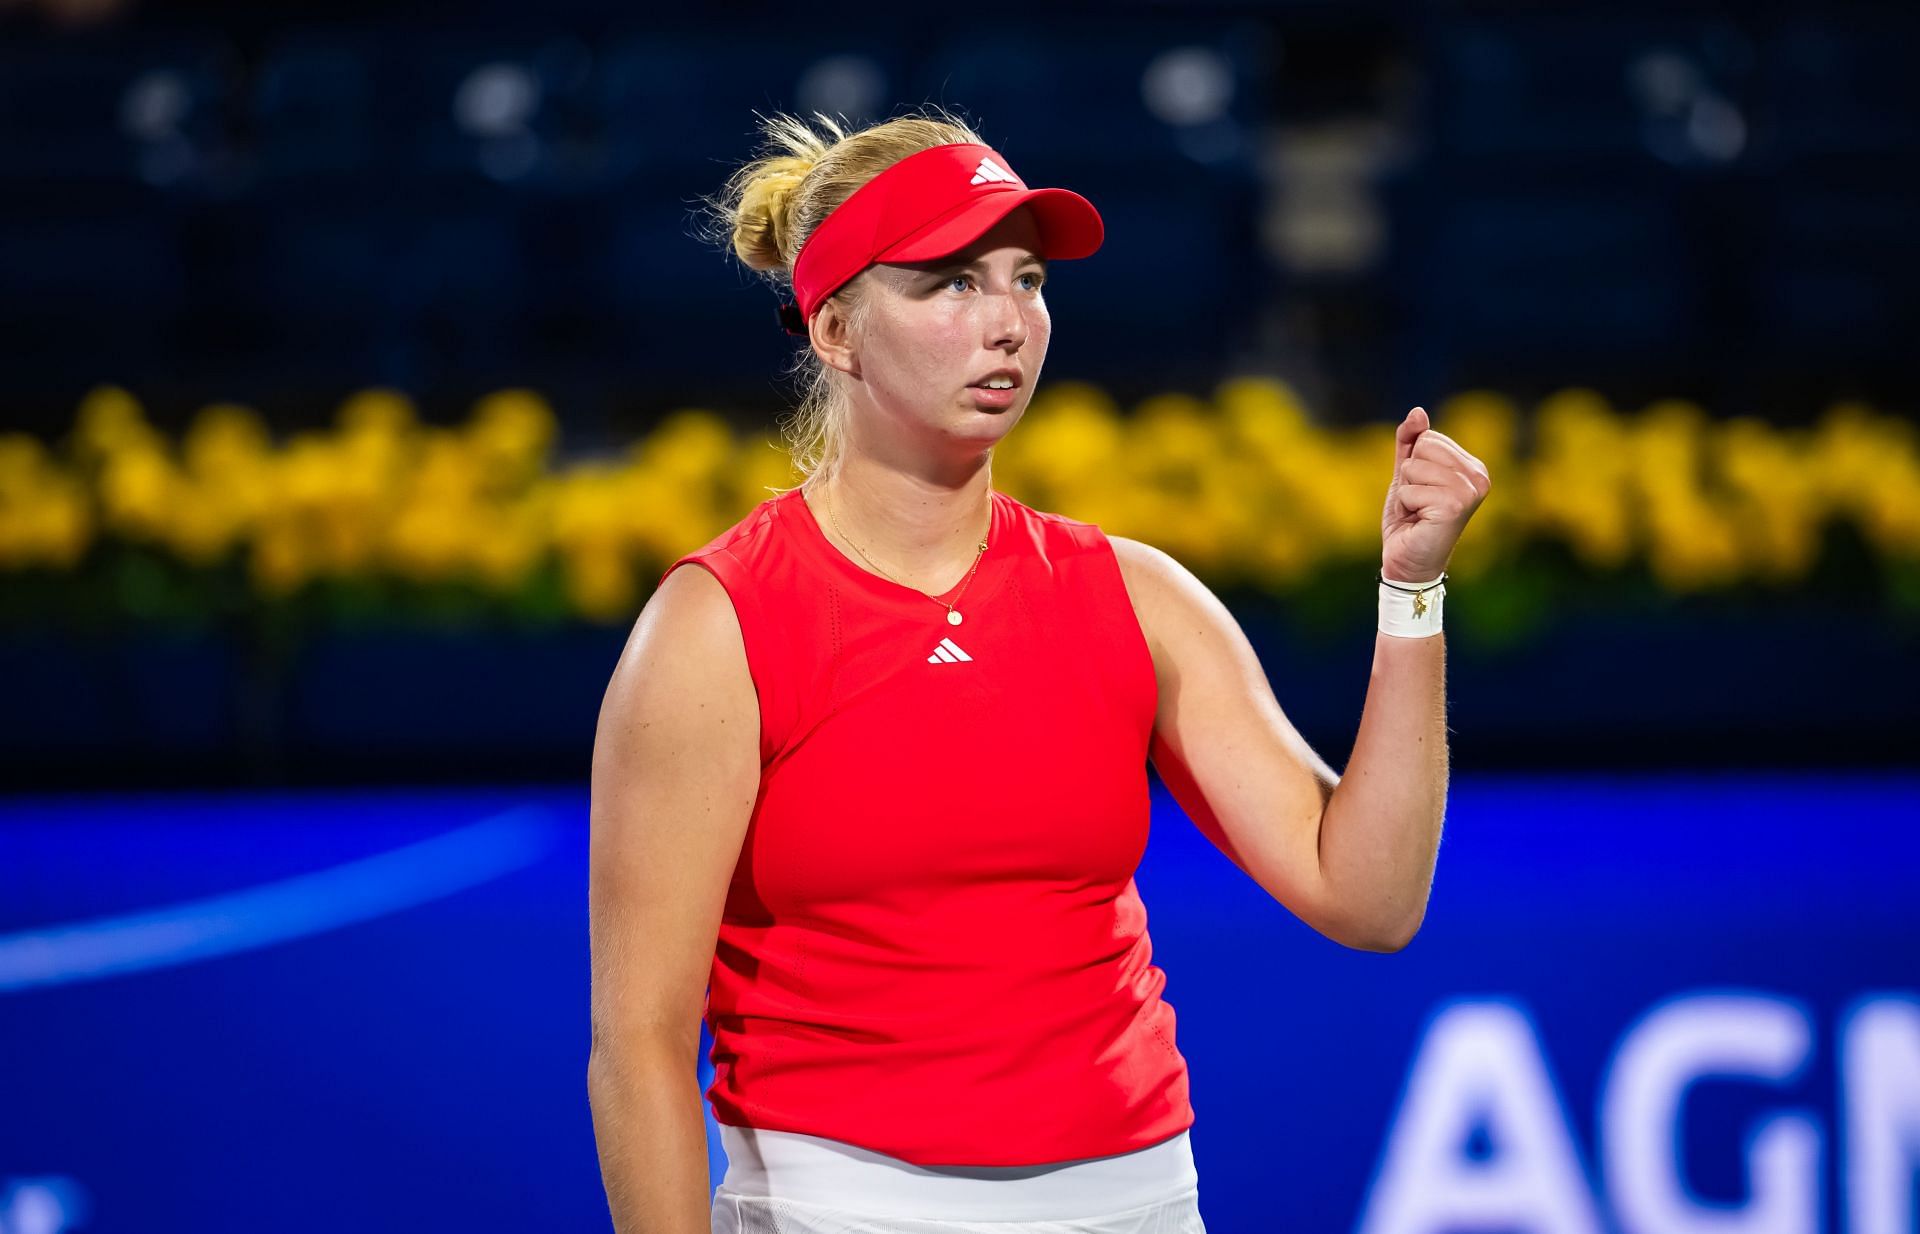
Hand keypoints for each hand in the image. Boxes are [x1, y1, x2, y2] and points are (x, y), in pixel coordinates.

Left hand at [1381, 406, 1490, 582]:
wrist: (1409, 562)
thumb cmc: (1410, 519)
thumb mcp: (1407, 474)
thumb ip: (1410, 442)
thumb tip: (1418, 412)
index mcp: (1473, 467)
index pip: (1428, 438)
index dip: (1414, 465)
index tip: (1423, 491)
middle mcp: (1479, 477)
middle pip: (1423, 448)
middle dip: (1409, 477)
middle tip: (1419, 504)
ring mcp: (1470, 492)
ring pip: (1414, 467)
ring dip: (1406, 493)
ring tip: (1419, 513)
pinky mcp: (1454, 506)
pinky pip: (1409, 489)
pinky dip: (1405, 507)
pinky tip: (1419, 522)